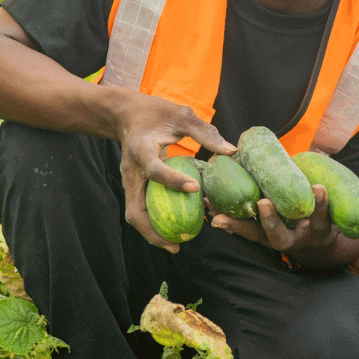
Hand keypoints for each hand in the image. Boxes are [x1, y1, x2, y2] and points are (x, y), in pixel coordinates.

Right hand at [117, 91, 235, 252]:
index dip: (173, 181)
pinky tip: (174, 231)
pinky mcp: (134, 186)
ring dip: (152, 233)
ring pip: (135, 215)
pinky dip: (154, 223)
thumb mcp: (182, 115)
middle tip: (177, 244)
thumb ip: (205, 132)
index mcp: (141, 150)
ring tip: (175, 246)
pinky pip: (141, 209)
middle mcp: (131, 171)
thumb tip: (232, 151)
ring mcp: (130, 181)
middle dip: (153, 231)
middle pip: (135, 209)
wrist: (127, 114)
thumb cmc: (157, 112)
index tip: (195, 187)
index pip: (154, 170)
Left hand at [212, 172, 358, 253]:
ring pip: (256, 237)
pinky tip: (210, 212)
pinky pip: (244, 232)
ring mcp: (277, 240)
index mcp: (320, 231)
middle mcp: (296, 239)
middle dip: (272, 221)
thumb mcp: (352, 212)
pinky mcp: (263, 237)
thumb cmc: (337, 223)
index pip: (320, 218)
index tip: (318, 189)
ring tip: (219, 215)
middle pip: (281, 235)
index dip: (319, 205)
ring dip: (238, 227)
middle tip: (263, 203)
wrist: (324, 251)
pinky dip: (229, 224)